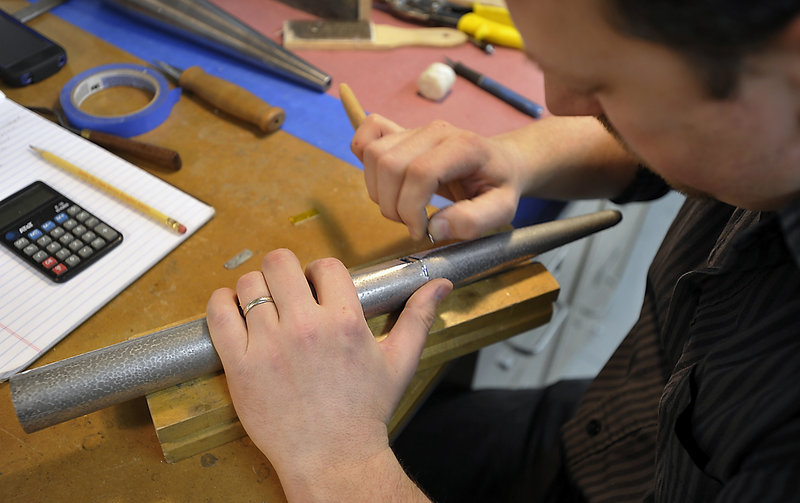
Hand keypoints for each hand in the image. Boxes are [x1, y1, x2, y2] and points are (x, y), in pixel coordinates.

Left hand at [206, 249, 451, 481]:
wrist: (333, 458)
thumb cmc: (364, 413)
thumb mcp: (399, 362)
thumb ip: (418, 317)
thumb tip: (439, 284)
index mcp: (343, 322)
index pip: (324, 265)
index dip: (319, 272)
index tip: (316, 287)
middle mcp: (305, 327)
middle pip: (280, 262)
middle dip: (284, 271)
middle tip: (286, 290)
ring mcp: (269, 345)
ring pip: (249, 284)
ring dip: (254, 288)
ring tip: (262, 305)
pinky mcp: (240, 364)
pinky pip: (219, 313)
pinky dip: (221, 302)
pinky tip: (232, 308)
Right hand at [351, 114, 523, 240]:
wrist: (500, 163)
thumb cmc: (499, 186)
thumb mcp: (502, 210)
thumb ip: (474, 221)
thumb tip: (435, 229)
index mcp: (463, 146)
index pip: (420, 172)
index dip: (411, 208)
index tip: (420, 232)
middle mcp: (435, 131)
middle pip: (390, 164)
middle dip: (392, 205)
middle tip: (412, 224)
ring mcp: (415, 129)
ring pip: (373, 155)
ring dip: (378, 192)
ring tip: (402, 209)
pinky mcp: (401, 132)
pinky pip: (367, 134)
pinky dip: (363, 158)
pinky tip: (383, 182)